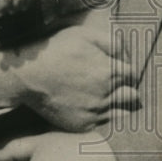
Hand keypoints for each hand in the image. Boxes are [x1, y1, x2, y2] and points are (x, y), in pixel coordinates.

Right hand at [0, 23, 140, 130]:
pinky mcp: (83, 125)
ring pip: (121, 114)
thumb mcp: (85, 35)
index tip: (121, 71)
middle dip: (128, 90)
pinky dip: (103, 118)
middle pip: (132, 97)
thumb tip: (127, 54)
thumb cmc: (56, 50)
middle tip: (119, 87)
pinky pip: (104, 125)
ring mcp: (95, 112)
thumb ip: (112, 42)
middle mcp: (107, 95)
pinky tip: (94, 109)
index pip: (133, 75)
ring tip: (110, 99)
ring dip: (119, 106)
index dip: (128, 72)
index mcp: (110, 72)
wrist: (28, 75)